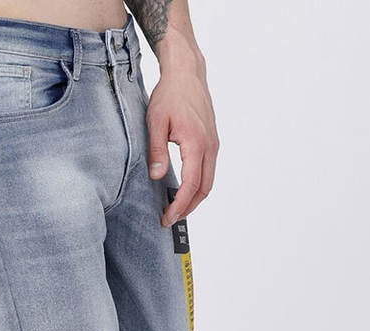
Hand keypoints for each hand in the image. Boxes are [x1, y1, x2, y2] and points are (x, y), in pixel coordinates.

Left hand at [146, 56, 218, 226]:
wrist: (187, 73)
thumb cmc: (170, 93)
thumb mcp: (155, 121)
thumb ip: (157, 151)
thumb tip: (156, 177)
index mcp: (195, 142)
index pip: (190, 185)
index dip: (179, 205)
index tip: (167, 217)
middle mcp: (209, 146)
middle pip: (203, 189)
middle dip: (188, 208)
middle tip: (170, 218)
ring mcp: (213, 145)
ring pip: (208, 182)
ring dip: (194, 199)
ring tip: (176, 208)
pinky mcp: (212, 142)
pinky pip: (208, 171)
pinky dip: (198, 186)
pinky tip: (184, 190)